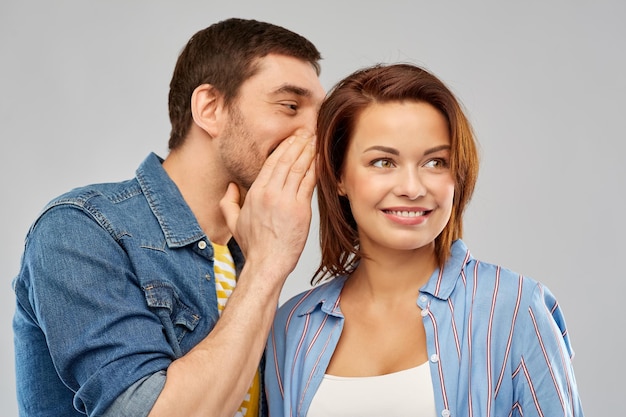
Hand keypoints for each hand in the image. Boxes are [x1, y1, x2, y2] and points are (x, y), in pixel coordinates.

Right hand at [220, 131, 316, 281]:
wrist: (267, 264)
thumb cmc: (254, 247)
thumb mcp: (233, 223)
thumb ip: (228, 202)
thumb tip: (231, 187)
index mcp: (255, 193)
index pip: (271, 163)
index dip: (283, 148)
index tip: (292, 139)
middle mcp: (270, 193)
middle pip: (286, 161)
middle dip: (297, 144)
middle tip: (306, 133)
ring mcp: (286, 200)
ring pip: (298, 168)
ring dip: (308, 152)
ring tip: (315, 140)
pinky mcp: (300, 210)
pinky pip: (309, 183)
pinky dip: (315, 168)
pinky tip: (320, 159)